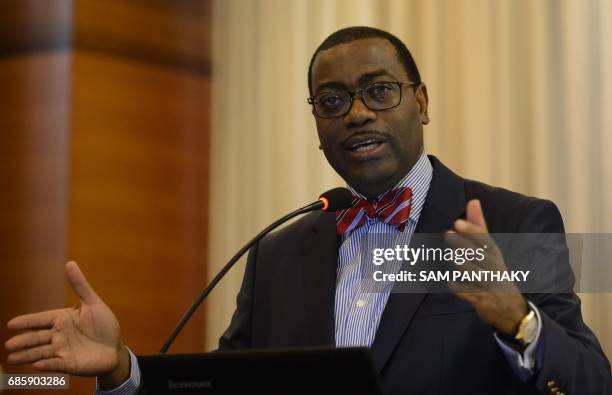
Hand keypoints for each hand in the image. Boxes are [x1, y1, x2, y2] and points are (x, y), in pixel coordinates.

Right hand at [5, 261, 130, 388]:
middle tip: (9, 344)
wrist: (115, 349)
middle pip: (37, 337)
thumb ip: (80, 285)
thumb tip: (69, 263)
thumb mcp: (93, 303)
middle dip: (23, 341)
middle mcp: (59, 335)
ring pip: (41, 352)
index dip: (27, 322)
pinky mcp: (69, 364)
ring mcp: (63, 350)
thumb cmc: (105, 325)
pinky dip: (46, 365)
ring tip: (12, 358)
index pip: (41, 320)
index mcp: (63, 319)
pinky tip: (37, 365)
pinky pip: (55, 364)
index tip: (11, 324)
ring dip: (27, 355)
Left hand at [445, 200, 527, 334]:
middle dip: (465, 245)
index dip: (472, 231)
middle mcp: (493, 268)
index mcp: (493, 255)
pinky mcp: (483, 301)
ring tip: (453, 256)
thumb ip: (479, 227)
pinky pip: (472, 295)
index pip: (484, 240)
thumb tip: (473, 201)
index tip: (458, 222)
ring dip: (465, 266)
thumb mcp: (490, 250)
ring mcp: (489, 285)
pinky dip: (462, 290)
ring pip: (476, 274)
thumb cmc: (494, 273)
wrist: (511, 309)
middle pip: (480, 255)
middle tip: (449, 234)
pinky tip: (451, 284)